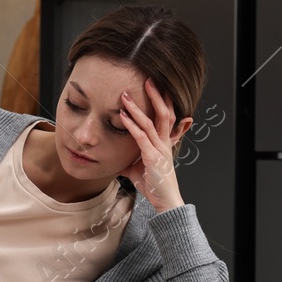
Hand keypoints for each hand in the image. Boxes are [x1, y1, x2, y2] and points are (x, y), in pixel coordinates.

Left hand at [118, 77, 188, 213]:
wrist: (164, 202)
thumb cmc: (153, 185)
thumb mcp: (138, 169)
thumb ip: (129, 161)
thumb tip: (116, 160)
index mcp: (163, 143)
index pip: (165, 116)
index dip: (161, 101)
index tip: (154, 87)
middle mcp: (164, 143)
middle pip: (164, 113)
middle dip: (156, 95)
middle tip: (149, 79)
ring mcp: (160, 149)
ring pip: (151, 122)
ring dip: (137, 107)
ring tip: (126, 94)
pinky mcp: (153, 157)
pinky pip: (141, 137)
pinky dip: (131, 125)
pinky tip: (122, 116)